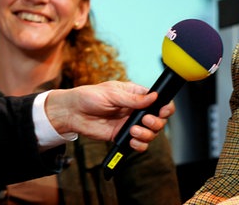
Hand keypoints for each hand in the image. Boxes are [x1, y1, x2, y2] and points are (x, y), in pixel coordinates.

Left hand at [45, 81, 174, 151]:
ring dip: (146, 134)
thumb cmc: (89, 96)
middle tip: (145, 121)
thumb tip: (153, 97)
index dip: (165, 107)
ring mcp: (130, 124)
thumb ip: (133, 99)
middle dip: (156, 122)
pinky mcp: (122, 136)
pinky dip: (139, 145)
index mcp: (136, 95)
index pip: (159, 101)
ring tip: (132, 131)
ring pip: (151, 133)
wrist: (72, 112)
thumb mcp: (112, 93)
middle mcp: (136, 110)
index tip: (163, 111)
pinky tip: (131, 140)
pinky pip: (138, 144)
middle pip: (159, 119)